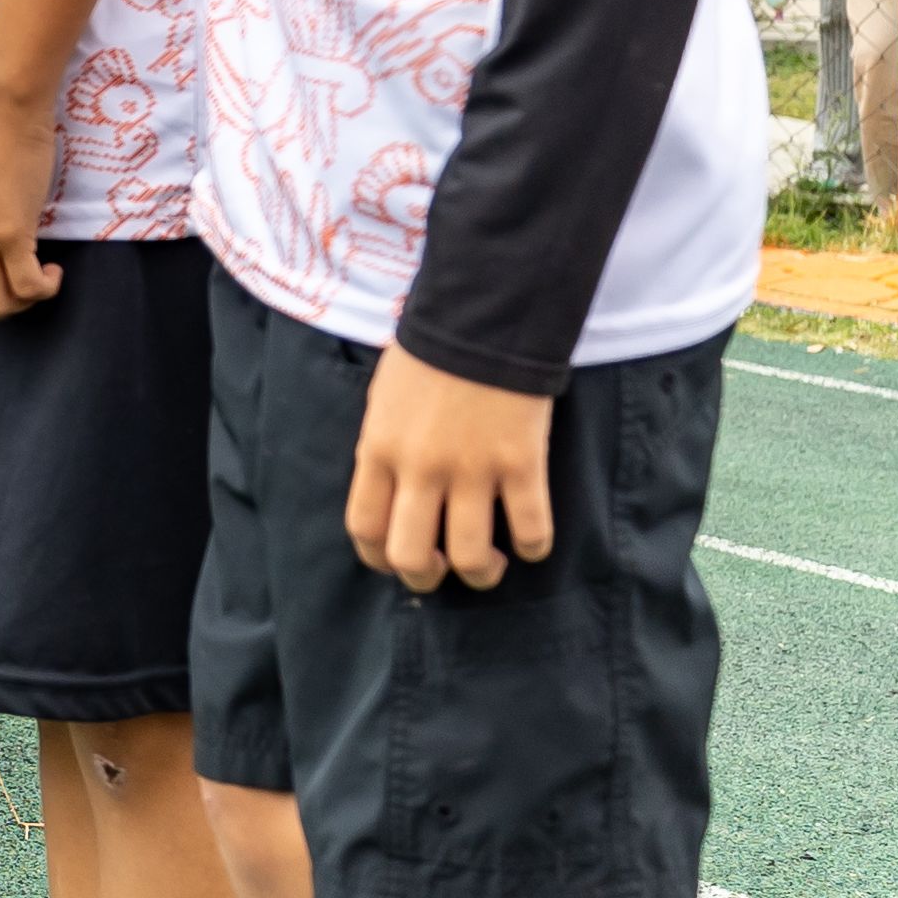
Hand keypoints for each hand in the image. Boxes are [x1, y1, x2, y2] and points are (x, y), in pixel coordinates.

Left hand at [346, 342, 554, 592]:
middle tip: (442, 570)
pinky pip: (531, 532)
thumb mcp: (383, 401)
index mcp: (378, 450)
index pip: (365, 528)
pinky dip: (532, 547)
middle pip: (410, 556)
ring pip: (470, 557)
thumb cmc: (428, 355)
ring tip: (488, 561)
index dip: (379, 559)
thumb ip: (382, 450)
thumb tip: (388, 496)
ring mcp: (472, 470)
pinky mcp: (521, 465)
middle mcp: (419, 468)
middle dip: (425, 578)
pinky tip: (529, 541)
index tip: (397, 562)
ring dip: (481, 572)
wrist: (482, 318)